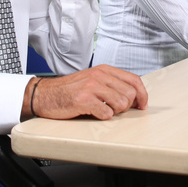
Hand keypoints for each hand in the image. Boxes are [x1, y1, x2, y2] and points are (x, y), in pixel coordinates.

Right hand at [26, 65, 147, 120]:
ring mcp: (91, 87)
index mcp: (104, 70)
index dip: (142, 94)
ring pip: (121, 103)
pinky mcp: (84, 100)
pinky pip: (106, 113)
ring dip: (115, 112)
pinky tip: (94, 113)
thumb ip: (111, 84)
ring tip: (104, 110)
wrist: (44, 94)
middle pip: (130, 93)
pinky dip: (103, 116)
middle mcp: (99, 76)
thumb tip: (134, 97)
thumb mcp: (92, 80)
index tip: (142, 104)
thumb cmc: (69, 90)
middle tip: (117, 110)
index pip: (134, 80)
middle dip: (127, 106)